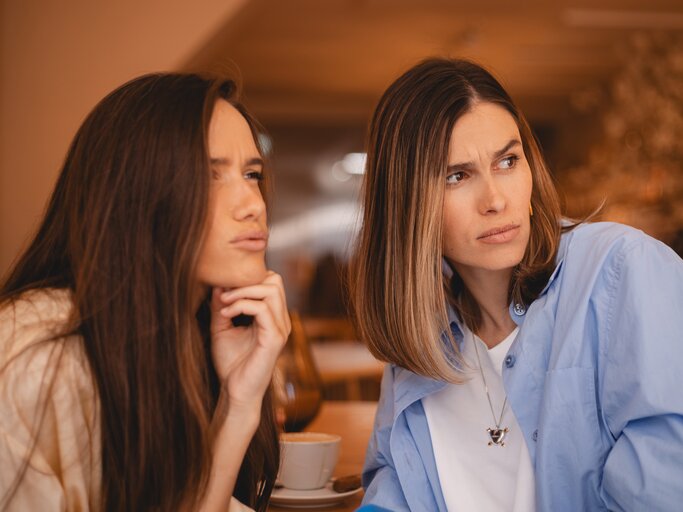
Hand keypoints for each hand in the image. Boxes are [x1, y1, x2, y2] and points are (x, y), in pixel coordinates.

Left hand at [209, 271, 290, 414]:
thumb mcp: (222, 329)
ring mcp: (281, 329)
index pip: (270, 282)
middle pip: (274, 281)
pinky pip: (262, 309)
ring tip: (224, 302)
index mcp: (273, 317)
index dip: (248, 280)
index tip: (223, 289)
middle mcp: (281, 321)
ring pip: (271, 290)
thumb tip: (218, 284)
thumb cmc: (231, 364)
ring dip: (243, 291)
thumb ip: (222, 307)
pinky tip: (226, 314)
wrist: (235, 392)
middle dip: (247, 281)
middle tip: (224, 294)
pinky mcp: (275, 339)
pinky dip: (242, 305)